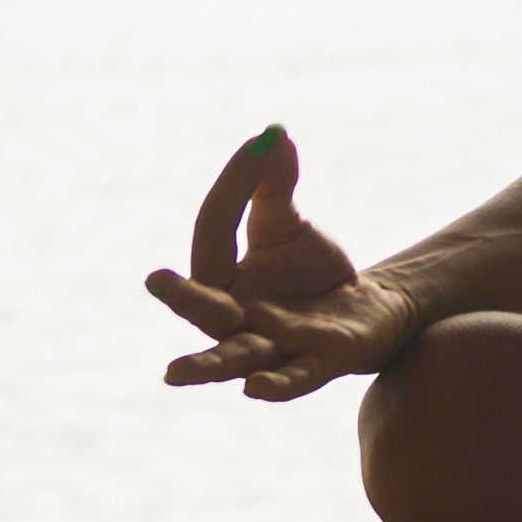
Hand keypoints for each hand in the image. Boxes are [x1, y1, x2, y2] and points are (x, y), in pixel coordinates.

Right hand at [143, 126, 411, 400]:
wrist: (365, 310)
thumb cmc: (311, 271)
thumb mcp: (287, 224)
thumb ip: (273, 185)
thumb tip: (273, 134)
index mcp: (223, 281)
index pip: (213, 234)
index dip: (232, 188)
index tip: (261, 146)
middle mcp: (239, 320)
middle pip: (206, 312)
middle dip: (183, 298)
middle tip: (156, 280)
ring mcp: (275, 347)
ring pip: (236, 359)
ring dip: (209, 365)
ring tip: (174, 372)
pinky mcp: (320, 363)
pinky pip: (294, 379)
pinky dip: (275, 386)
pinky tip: (253, 387)